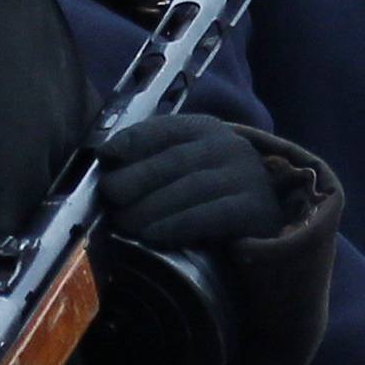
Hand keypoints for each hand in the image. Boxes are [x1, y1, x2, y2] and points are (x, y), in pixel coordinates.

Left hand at [95, 113, 286, 247]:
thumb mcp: (183, 171)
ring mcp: (246, 176)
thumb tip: (106, 166)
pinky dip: (178, 224)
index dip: (133, 140)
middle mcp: (229, 146)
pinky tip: (153, 235)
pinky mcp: (255, 208)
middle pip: (175, 160)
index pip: (165, 129)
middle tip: (110, 199)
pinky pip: (211, 215)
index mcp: (205, 130)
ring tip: (124, 223)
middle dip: (136, 179)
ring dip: (151, 207)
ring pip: (191, 187)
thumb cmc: (208, 198)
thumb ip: (150, 163)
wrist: (260, 227)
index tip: (105, 156)